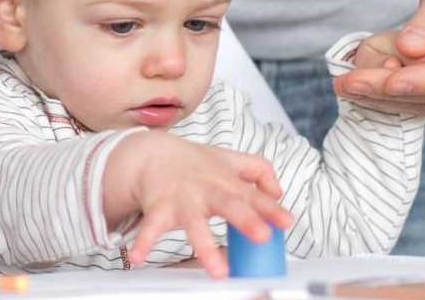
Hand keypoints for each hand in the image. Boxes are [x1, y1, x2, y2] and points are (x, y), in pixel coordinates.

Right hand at [103, 132, 291, 278]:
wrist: (149, 153)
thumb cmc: (193, 163)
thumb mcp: (228, 158)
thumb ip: (258, 170)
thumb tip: (279, 193)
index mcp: (226, 182)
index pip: (253, 196)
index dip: (271, 209)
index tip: (286, 222)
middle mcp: (206, 191)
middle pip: (228, 204)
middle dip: (245, 219)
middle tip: (261, 235)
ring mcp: (182, 200)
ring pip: (194, 223)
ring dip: (204, 245)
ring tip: (217, 271)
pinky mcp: (159, 209)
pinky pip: (151, 227)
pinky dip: (144, 241)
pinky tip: (138, 257)